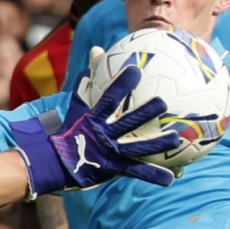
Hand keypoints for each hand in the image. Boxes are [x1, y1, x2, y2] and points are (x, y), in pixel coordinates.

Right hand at [11, 63, 181, 192]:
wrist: (52, 162)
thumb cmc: (67, 129)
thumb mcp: (76, 103)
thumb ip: (88, 79)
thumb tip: (96, 51)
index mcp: (93, 118)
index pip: (108, 98)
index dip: (120, 84)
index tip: (135, 71)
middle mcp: (103, 135)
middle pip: (127, 122)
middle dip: (144, 112)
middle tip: (163, 103)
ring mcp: (109, 152)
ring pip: (137, 147)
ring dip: (157, 143)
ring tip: (176, 139)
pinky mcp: (113, 168)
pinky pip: (137, 171)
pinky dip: (154, 174)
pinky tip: (173, 177)